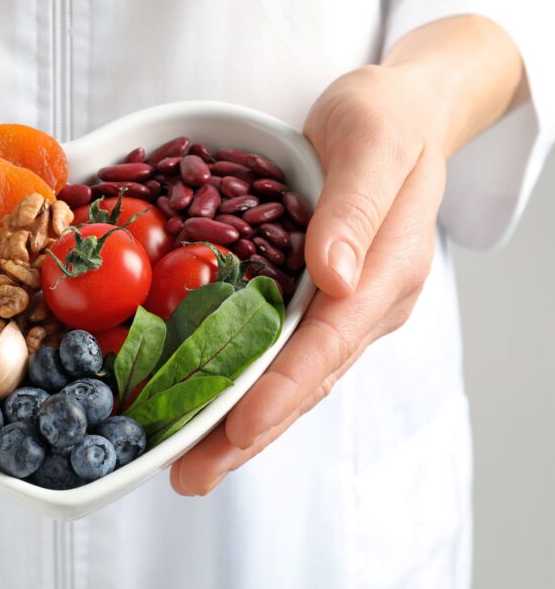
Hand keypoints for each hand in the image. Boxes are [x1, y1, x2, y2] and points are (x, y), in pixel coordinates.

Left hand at [171, 64, 447, 493]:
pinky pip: (280, 351)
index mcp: (386, 270)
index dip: (282, 389)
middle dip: (249, 433)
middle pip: (305, 380)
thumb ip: (355, 207)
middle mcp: (366, 301)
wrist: (401, 112)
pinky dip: (242, 382)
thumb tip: (335, 277)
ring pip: (290, 377)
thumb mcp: (372, 140)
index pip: (329, 343)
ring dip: (240, 423)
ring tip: (187, 464)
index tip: (240, 429)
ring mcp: (343, 305)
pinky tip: (203, 405)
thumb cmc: (385, 118)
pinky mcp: (318, 297)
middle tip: (189, 476)